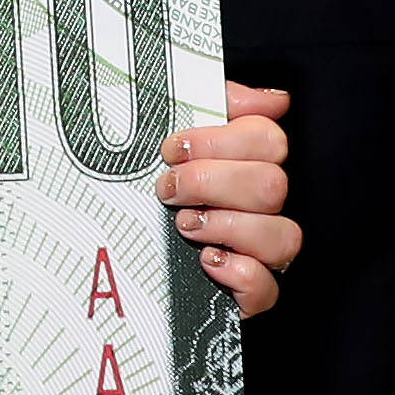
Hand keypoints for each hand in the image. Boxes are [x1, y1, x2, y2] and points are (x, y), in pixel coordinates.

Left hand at [160, 81, 298, 318]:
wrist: (111, 261)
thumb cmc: (145, 189)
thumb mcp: (170, 134)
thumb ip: (215, 102)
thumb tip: (273, 99)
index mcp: (247, 165)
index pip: (268, 139)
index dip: (221, 141)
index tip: (173, 149)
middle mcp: (261, 208)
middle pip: (274, 185)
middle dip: (212, 182)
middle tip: (169, 188)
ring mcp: (259, 253)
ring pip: (283, 236)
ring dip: (227, 226)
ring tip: (184, 224)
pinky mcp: (247, 296)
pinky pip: (268, 289)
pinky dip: (240, 274)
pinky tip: (208, 261)